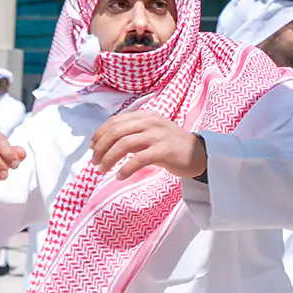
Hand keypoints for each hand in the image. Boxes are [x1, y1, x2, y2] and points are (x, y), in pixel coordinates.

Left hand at [90, 111, 207, 179]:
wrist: (200, 154)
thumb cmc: (171, 146)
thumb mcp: (151, 134)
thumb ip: (132, 134)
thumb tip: (104, 143)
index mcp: (145, 115)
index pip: (115, 121)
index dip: (99, 134)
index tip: (92, 147)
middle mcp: (151, 122)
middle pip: (116, 132)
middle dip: (101, 148)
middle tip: (95, 162)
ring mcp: (158, 135)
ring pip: (124, 144)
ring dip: (109, 159)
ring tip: (102, 170)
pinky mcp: (165, 150)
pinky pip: (139, 159)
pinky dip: (126, 168)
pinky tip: (120, 176)